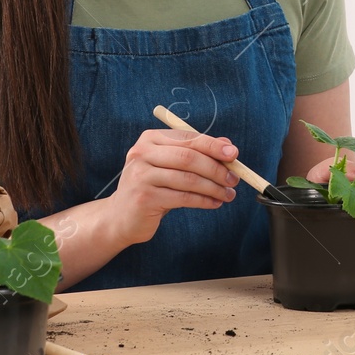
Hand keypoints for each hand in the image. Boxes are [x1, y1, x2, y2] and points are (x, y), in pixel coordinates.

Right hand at [109, 129, 240, 245]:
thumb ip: (196, 152)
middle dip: (216, 168)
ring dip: (213, 188)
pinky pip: (183, 197)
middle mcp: (142, 153)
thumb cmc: (152, 187)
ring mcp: (141, 175)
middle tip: (234, 179)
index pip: (188, 138)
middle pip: (189, 157)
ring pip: (188, 179)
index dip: (213, 145)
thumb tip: (227, 144)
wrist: (120, 217)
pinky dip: (204, 200)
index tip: (234, 154)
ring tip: (228, 194)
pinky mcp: (144, 198)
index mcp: (150, 139)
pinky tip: (214, 203)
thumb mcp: (172, 166)